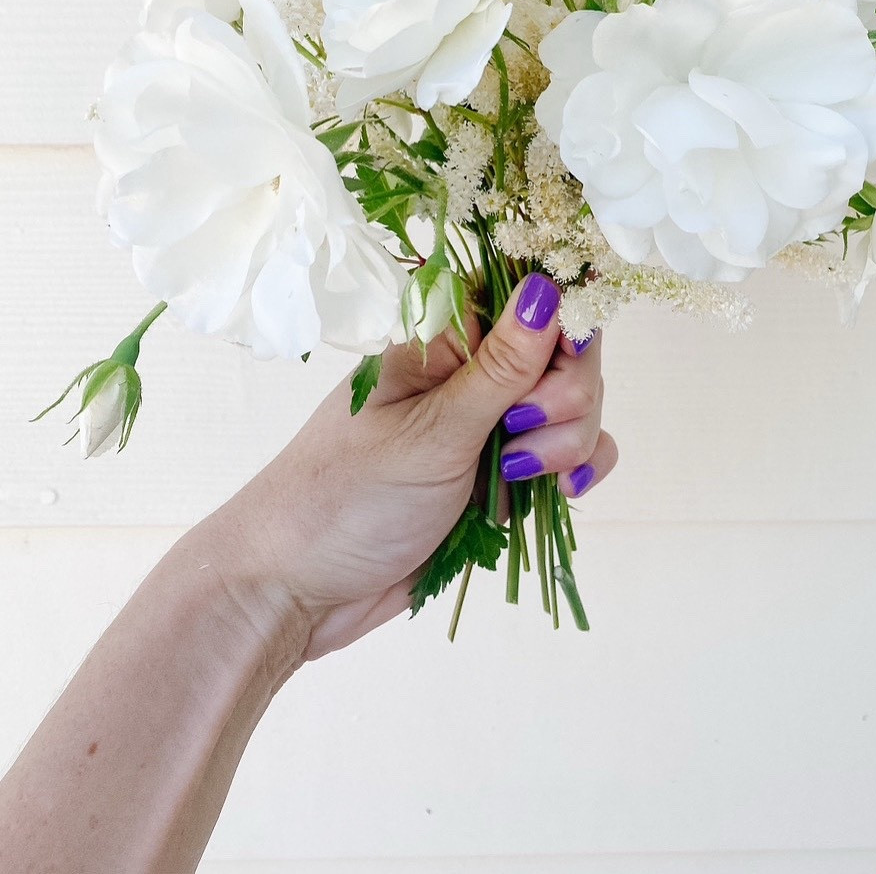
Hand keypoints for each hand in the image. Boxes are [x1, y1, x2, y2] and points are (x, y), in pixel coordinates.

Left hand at [193, 274, 616, 660]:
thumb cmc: (344, 500)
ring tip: (519, 478)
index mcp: (443, 342)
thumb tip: (549, 287)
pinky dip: (575, 469)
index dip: (564, 328)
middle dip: (567, 398)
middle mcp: (472, 376)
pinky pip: (568, 456)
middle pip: (565, 355)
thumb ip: (502, 368)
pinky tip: (561, 492)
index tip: (559, 369)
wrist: (297, 591)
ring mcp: (490, 428)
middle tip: (519, 438)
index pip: (533, 302)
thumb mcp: (431, 433)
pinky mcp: (502, 477)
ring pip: (574, 409)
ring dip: (570, 440)